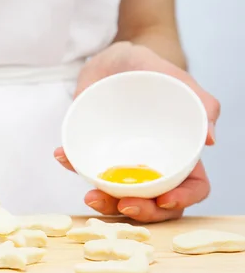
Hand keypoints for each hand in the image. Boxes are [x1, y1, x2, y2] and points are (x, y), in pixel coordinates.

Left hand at [54, 42, 220, 222]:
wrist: (113, 59)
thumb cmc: (149, 68)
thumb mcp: (172, 75)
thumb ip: (198, 98)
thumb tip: (211, 139)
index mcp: (179, 152)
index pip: (192, 187)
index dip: (183, 200)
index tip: (165, 200)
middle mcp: (152, 164)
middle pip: (155, 204)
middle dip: (141, 212)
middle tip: (121, 203)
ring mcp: (122, 163)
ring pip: (119, 197)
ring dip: (106, 204)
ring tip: (89, 195)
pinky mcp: (95, 155)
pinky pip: (85, 170)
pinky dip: (74, 167)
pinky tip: (62, 156)